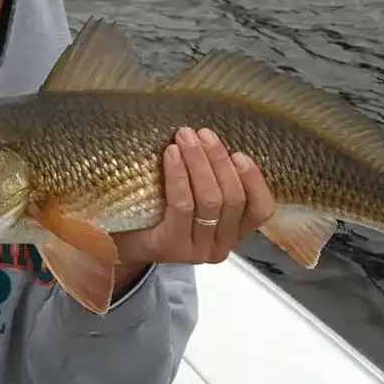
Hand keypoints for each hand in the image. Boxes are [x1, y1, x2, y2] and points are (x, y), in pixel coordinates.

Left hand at [114, 127, 275, 268]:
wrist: (123, 243)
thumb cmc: (161, 214)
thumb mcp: (196, 201)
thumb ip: (214, 183)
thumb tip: (215, 142)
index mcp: (235, 234)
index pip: (260, 210)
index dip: (254, 180)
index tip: (239, 154)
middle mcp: (220, 247)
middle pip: (232, 200)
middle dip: (219, 160)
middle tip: (202, 134)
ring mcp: (197, 250)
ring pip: (209, 200)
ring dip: (199, 162)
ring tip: (186, 137)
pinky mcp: (172, 246)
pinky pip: (183, 204)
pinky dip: (180, 175)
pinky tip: (172, 154)